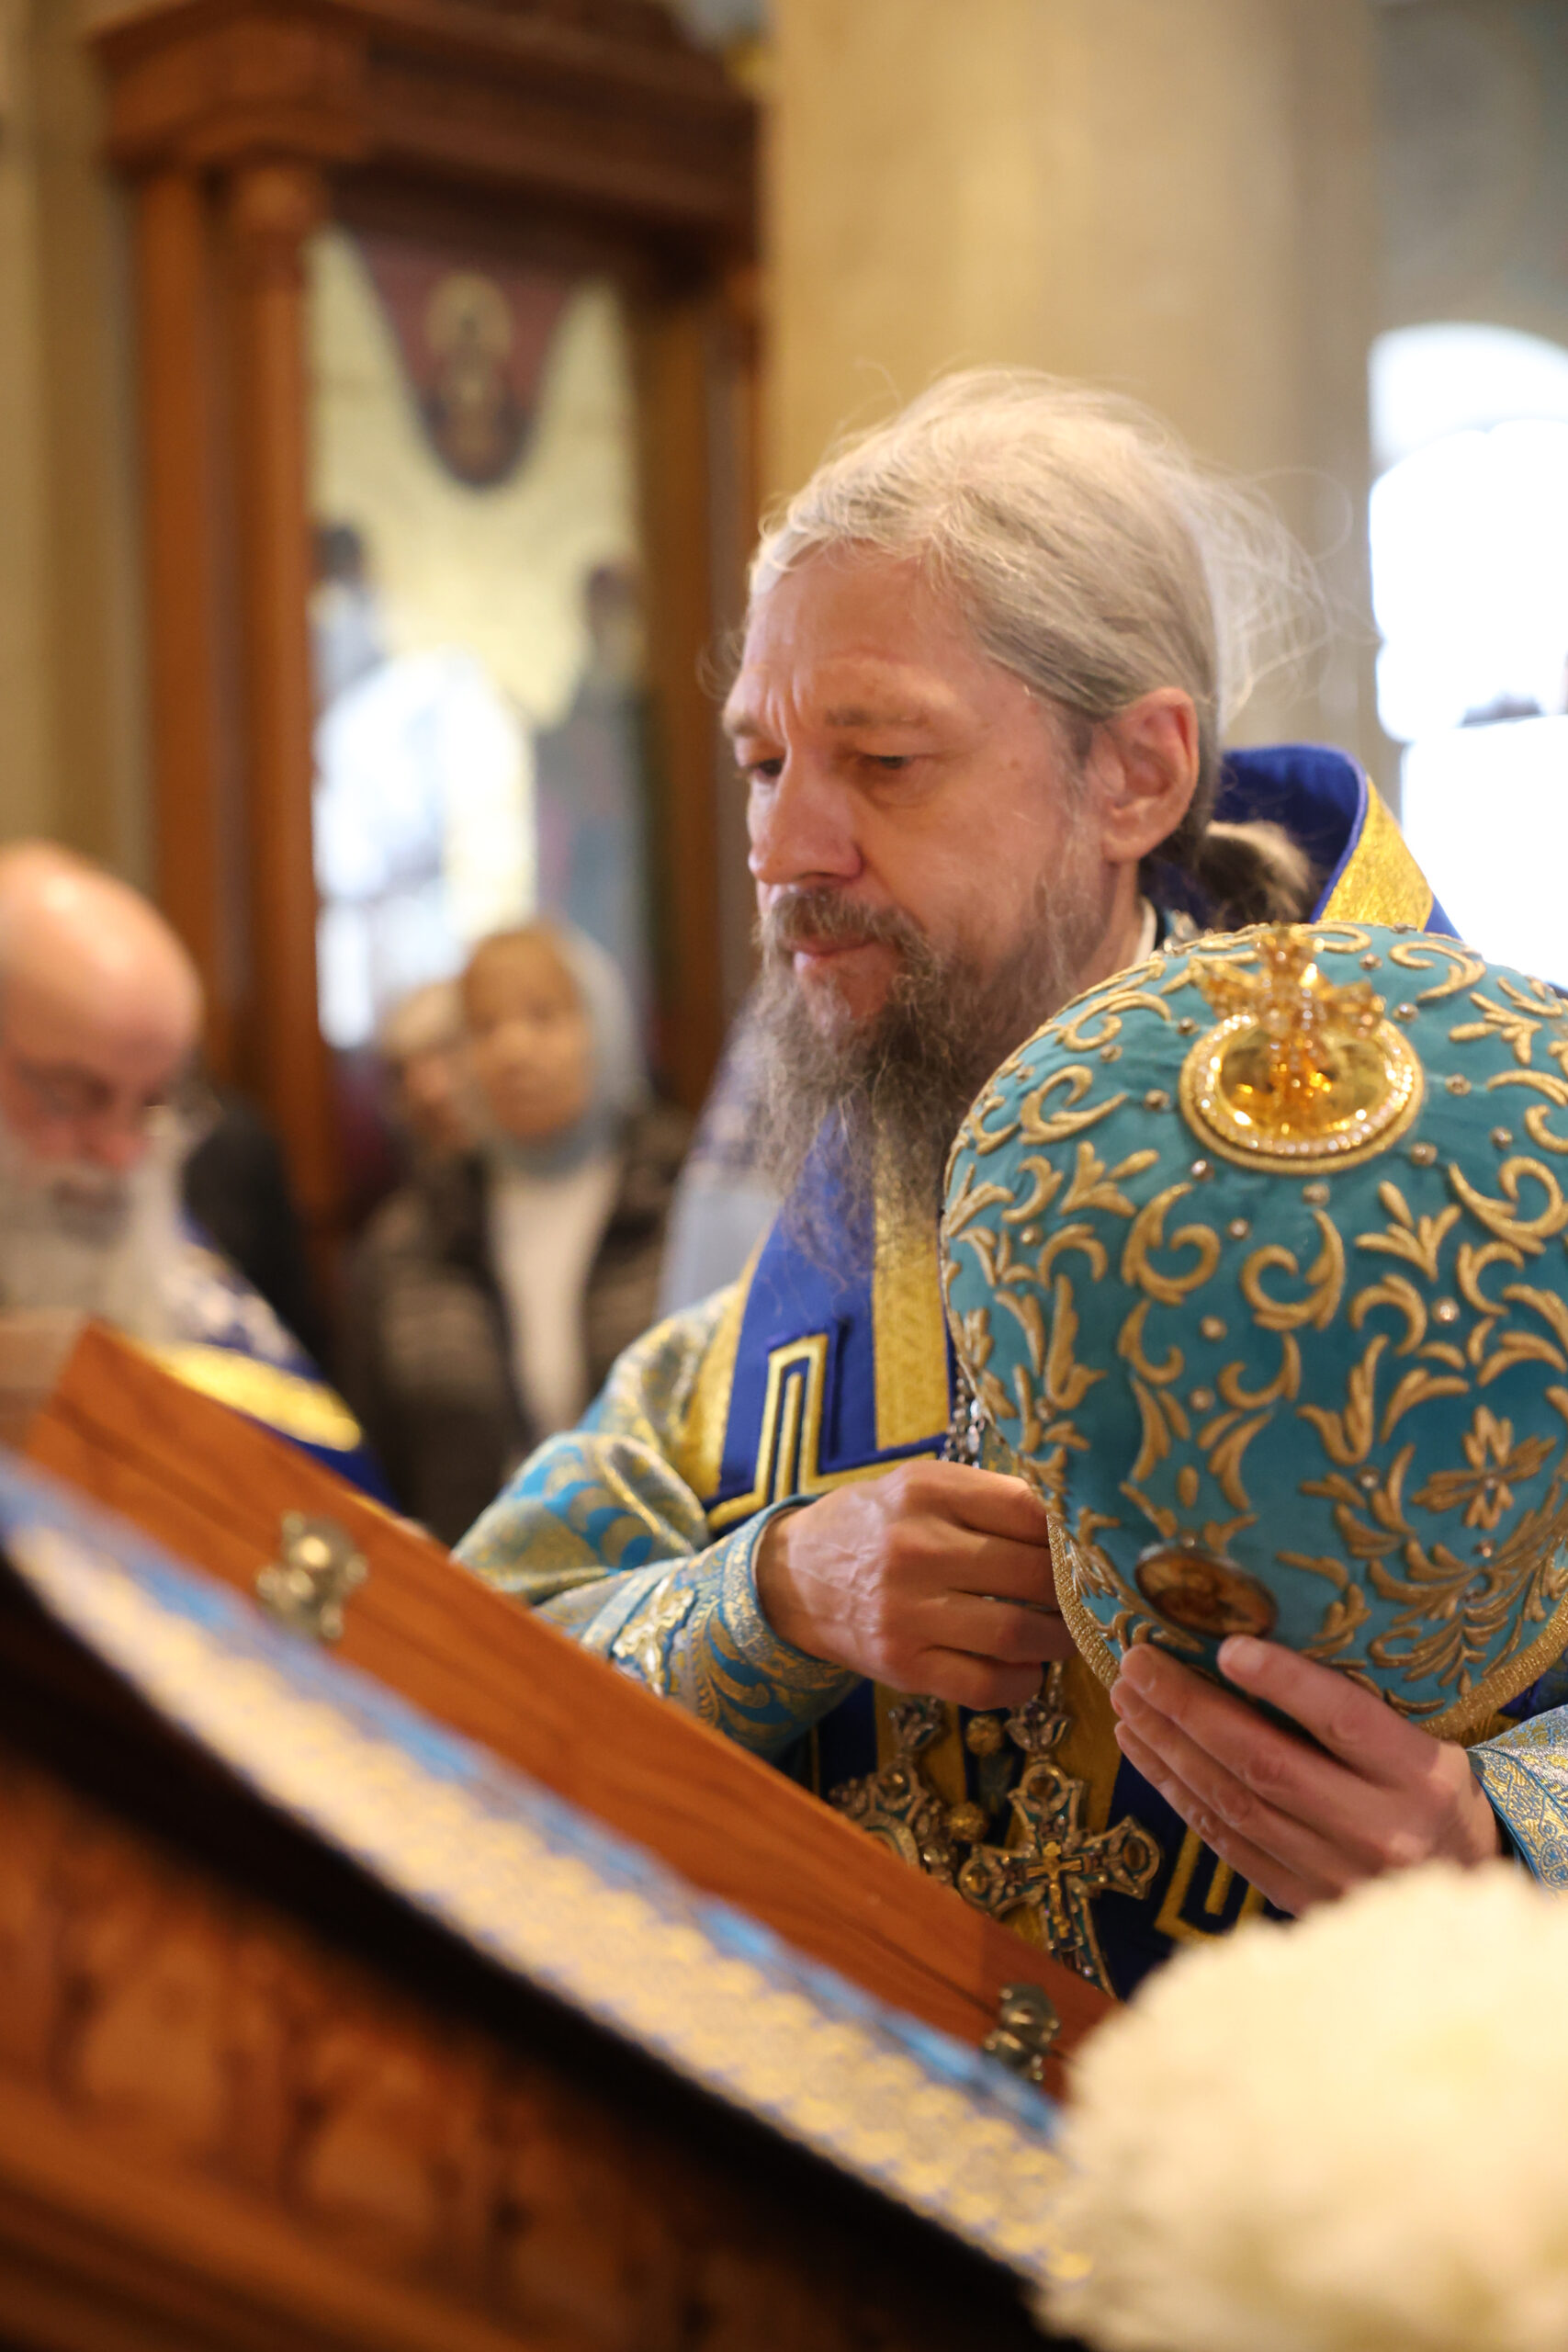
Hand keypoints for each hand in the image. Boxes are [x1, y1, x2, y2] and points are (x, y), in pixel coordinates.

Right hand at [753, 1460, 1071, 1708]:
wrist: (794, 1576)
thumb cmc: (876, 1525)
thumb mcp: (921, 1486)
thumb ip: (988, 1498)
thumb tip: (1075, 1524)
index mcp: (926, 1490)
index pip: (1028, 1509)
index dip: (1073, 1533)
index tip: (1092, 1546)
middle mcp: (915, 1548)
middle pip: (1031, 1572)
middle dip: (1076, 1590)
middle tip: (1092, 1595)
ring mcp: (906, 1611)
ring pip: (1016, 1632)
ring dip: (1059, 1638)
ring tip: (1068, 1631)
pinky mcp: (901, 1665)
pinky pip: (984, 1684)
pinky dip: (1023, 1681)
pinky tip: (1030, 1668)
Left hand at [1110, 1635, 1501, 1914]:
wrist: (1463, 1892)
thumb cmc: (1432, 1796)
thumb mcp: (1428, 1744)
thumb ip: (1357, 1712)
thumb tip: (1250, 1648)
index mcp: (1421, 1777)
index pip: (1345, 1720)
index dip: (1283, 1682)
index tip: (1226, 1645)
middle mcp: (1379, 1829)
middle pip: (1266, 1763)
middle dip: (1189, 1708)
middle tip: (1138, 1662)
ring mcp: (1337, 1874)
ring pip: (1233, 1804)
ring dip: (1169, 1747)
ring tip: (1129, 1700)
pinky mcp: (1301, 1902)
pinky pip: (1225, 1842)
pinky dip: (1179, 1793)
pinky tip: (1147, 1752)